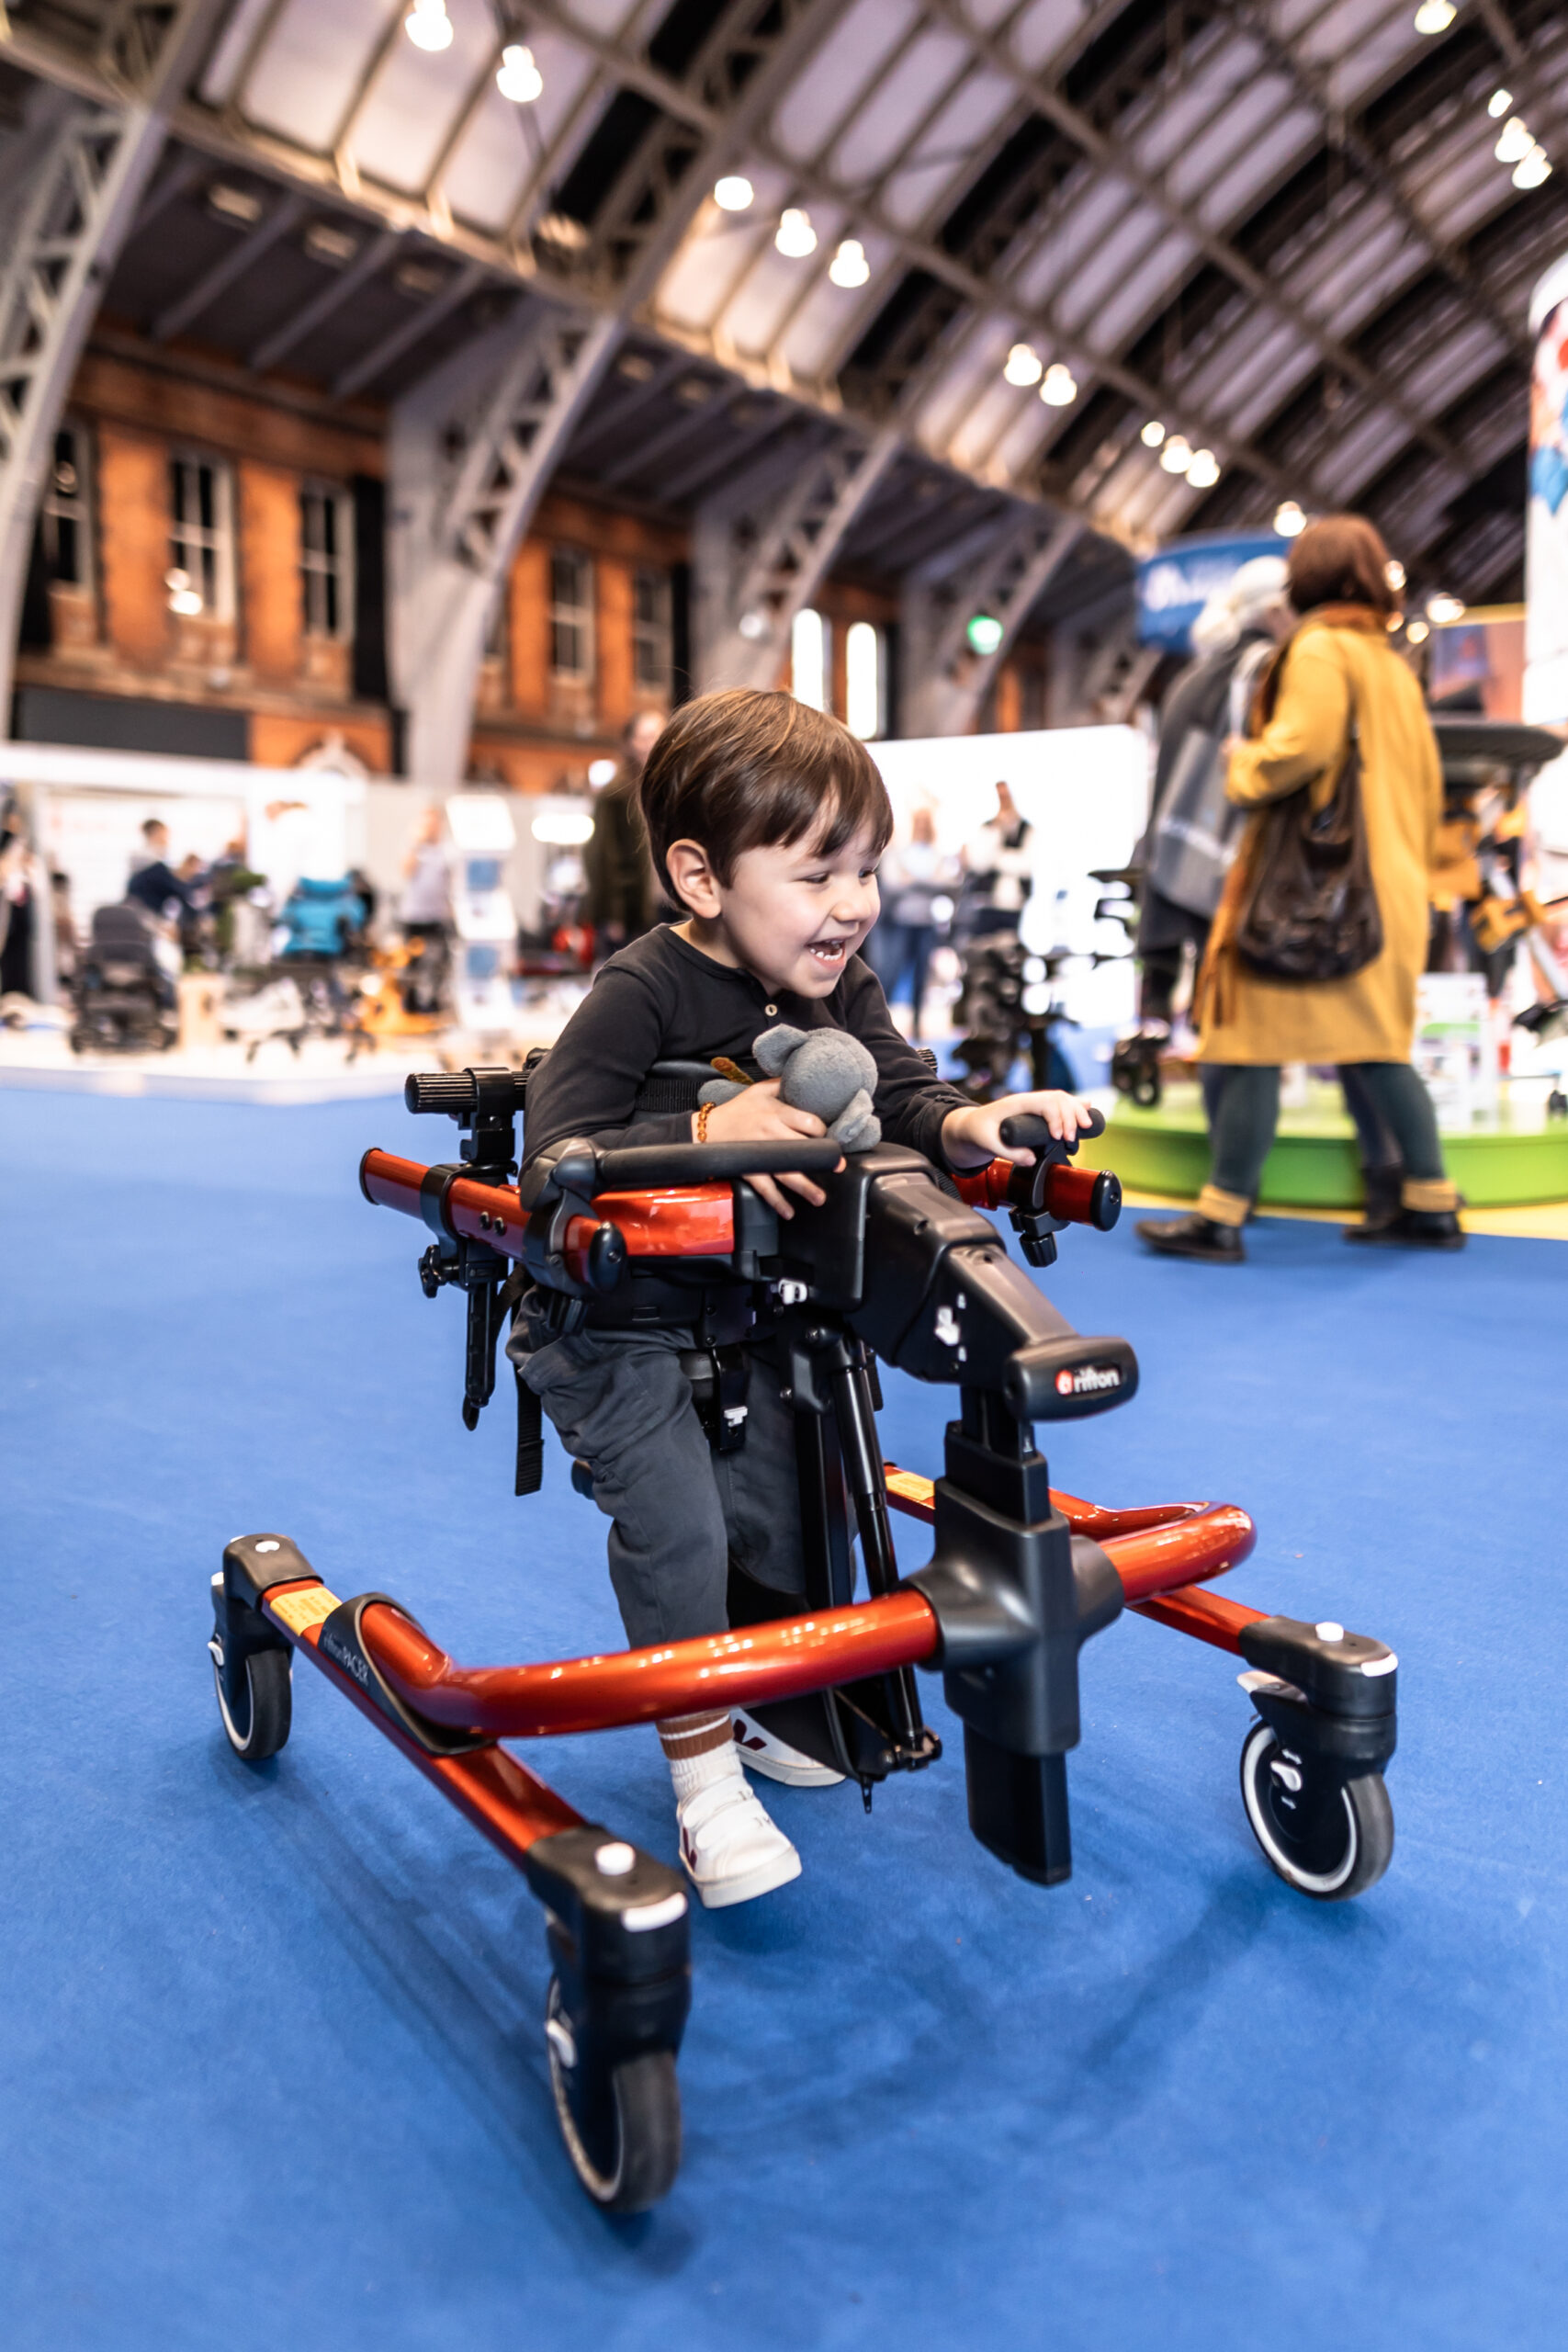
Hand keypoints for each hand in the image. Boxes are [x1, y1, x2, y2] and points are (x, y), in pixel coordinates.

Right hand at [695, 1079, 842, 1217]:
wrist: (707, 1130)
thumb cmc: (736, 1109)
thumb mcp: (758, 1090)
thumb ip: (781, 1084)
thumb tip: (801, 1077)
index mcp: (777, 1112)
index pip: (809, 1123)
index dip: (822, 1133)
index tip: (828, 1140)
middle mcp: (771, 1133)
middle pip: (803, 1149)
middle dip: (822, 1160)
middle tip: (838, 1168)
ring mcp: (761, 1154)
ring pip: (788, 1173)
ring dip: (806, 1187)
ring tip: (820, 1198)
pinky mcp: (750, 1169)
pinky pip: (765, 1188)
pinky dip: (777, 1201)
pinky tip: (789, 1212)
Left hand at [940, 1088, 1093, 1169]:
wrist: (971, 1126)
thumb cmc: (978, 1131)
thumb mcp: (987, 1144)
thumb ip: (1009, 1153)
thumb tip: (1032, 1159)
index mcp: (1016, 1103)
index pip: (1044, 1103)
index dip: (1055, 1119)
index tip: (1058, 1137)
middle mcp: (1027, 1100)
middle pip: (1057, 1098)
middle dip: (1070, 1116)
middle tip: (1072, 1138)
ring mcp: (1033, 1104)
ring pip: (1061, 1099)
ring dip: (1076, 1110)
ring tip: (1087, 1125)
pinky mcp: (1037, 1110)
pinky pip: (1059, 1103)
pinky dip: (1074, 1105)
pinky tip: (1087, 1108)